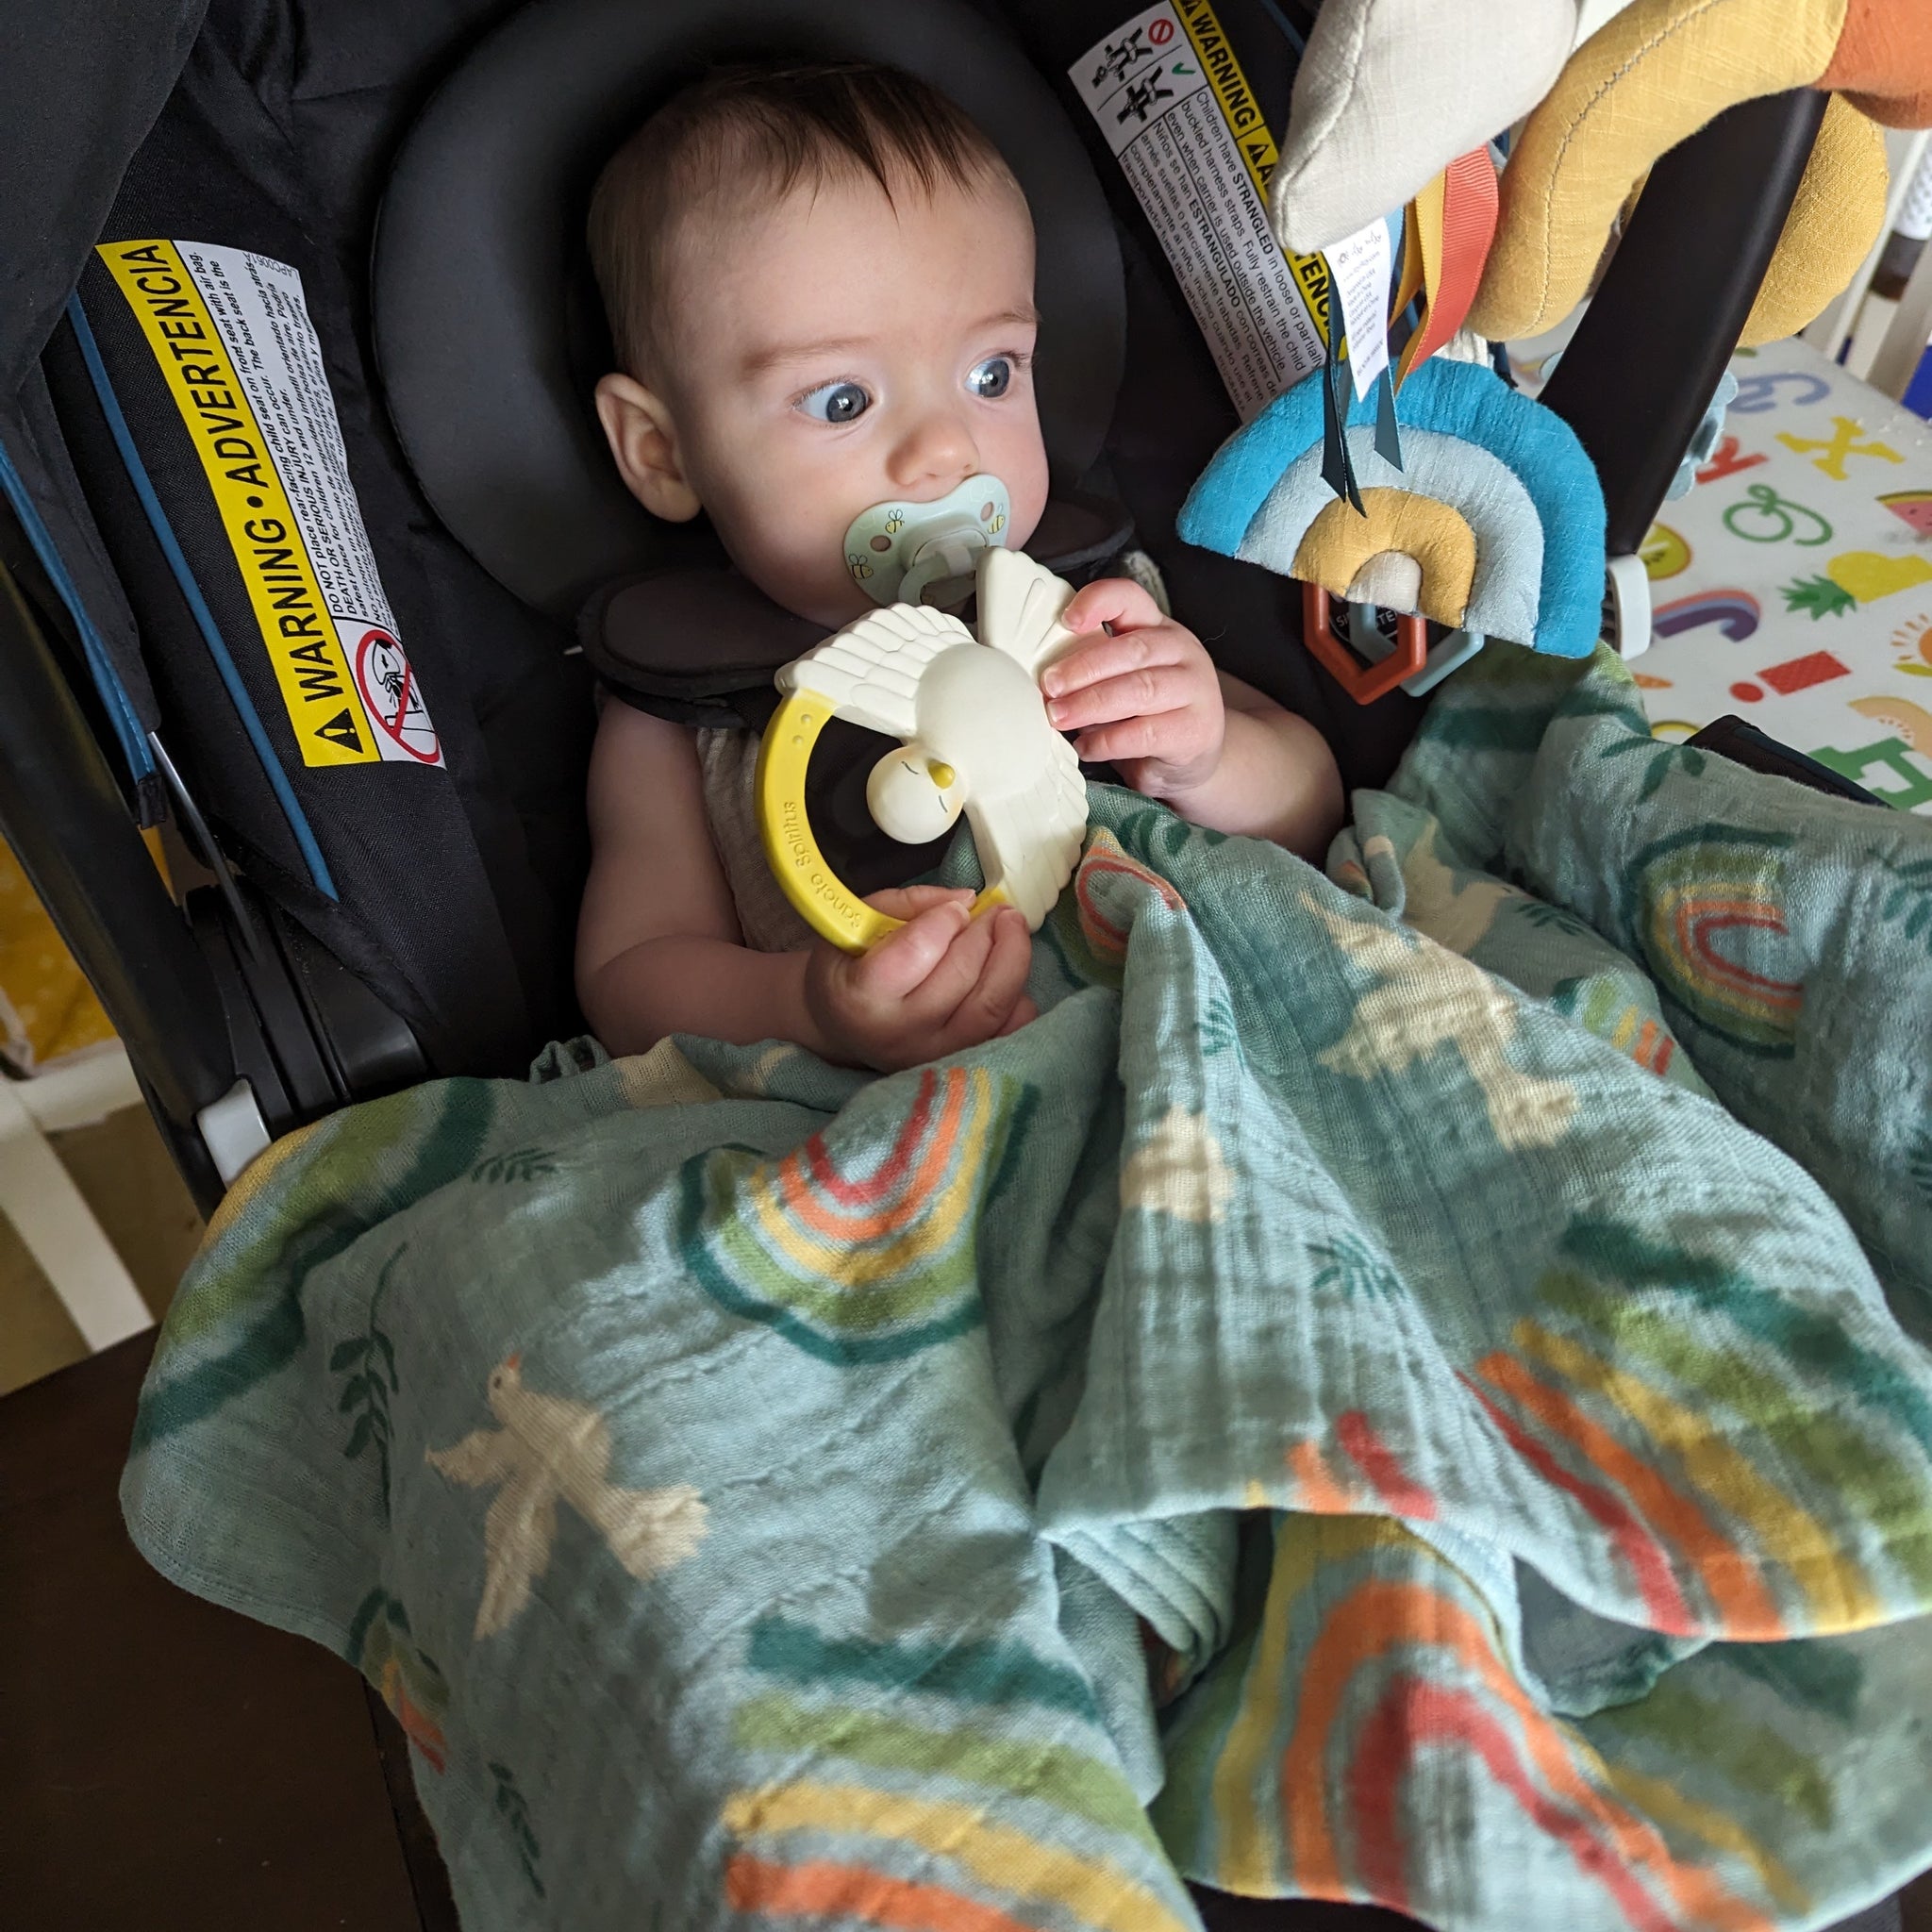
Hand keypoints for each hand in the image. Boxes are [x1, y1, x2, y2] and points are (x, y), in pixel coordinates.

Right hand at [802, 885, 1036, 1071]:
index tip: (955, 907)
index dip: (946, 919)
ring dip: (1012, 958)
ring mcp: (935, 1055)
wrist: (844, 1027)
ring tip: (1011, 928)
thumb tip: (967, 899)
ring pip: (991, 1005)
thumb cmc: (849, 968)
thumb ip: (909, 904)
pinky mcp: (963, 1063)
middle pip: (962, 975)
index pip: (917, 950)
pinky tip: (1006, 973)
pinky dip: (1019, 996)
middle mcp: (900, 1034)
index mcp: (862, 996)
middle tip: (994, 910)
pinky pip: (1010, 1029)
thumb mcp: (858, 923)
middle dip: (986, 932)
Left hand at [1044, 578, 1225, 798]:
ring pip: (1139, 690)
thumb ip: (1094, 672)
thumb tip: (1046, 681)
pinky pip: (1145, 733)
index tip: (1067, 620)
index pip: (1131, 598)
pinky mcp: (1194, 730)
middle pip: (1132, 650)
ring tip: (1058, 716)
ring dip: (1091, 703)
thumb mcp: (1122, 681)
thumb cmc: (1148, 714)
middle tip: (1049, 686)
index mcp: (1158, 628)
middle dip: (1084, 668)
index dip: (1098, 602)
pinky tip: (1086, 747)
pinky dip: (1107, 742)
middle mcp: (1181, 652)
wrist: (1192, 759)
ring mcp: (1194, 690)